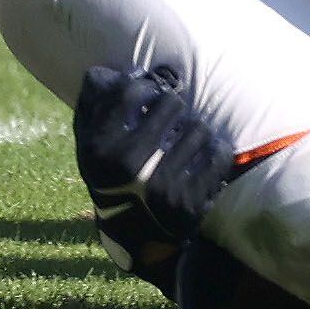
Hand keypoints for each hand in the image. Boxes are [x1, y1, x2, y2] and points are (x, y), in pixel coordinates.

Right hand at [73, 63, 241, 279]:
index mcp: (100, 148)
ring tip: (187, 142)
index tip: (149, 98)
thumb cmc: (113, 179)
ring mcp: (162, 185)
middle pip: (172, 103)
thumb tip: (103, 71)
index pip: (130, 90)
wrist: (136, 237)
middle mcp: (129, 166)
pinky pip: (219, 153)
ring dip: (196, 132)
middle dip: (175, 109)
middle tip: (172, 120)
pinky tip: (204, 158)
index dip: (145, 88)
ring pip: (200, 127)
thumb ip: (93, 108)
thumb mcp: (90, 148)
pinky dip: (216, 152)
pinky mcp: (191, 202)